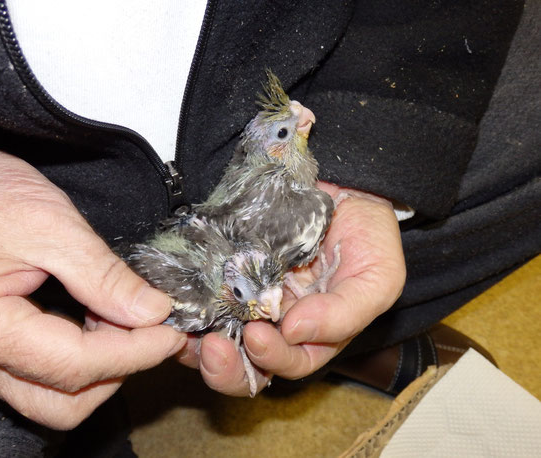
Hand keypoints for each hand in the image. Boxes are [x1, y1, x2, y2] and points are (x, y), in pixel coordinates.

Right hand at [0, 131, 185, 428]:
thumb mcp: (45, 220)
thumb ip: (101, 274)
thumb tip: (151, 312)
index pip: (76, 366)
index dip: (136, 353)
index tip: (173, 332)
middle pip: (60, 402)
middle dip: (117, 371)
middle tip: (147, 328)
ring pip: (47, 396)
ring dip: (97, 367)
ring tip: (120, 318)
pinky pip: (32, 374)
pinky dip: (73, 356)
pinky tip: (91, 318)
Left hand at [177, 182, 404, 394]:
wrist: (346, 187)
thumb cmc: (369, 236)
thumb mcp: (377, 278)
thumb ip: (344, 313)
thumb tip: (294, 332)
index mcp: (314, 332)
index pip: (290, 362)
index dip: (272, 359)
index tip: (256, 337)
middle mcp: (278, 320)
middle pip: (247, 363)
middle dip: (225, 368)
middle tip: (211, 348)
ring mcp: (250, 295)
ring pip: (219, 336)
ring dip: (198, 344)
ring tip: (186, 332)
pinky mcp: (229, 269)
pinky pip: (205, 295)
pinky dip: (190, 305)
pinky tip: (180, 303)